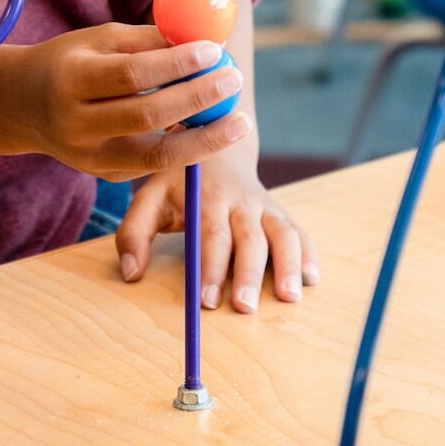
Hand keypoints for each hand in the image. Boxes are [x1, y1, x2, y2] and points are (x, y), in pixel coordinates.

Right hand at [0, 24, 250, 180]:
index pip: (130, 74)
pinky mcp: (104, 175)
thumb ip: (148, 41)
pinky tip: (213, 133)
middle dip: (198, 99)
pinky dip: (187, 149)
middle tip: (235, 80)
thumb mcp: (99, 40)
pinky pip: (152, 164)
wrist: (22, 106)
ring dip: (204, 140)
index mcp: (70, 80)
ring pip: (155, 156)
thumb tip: (204, 38)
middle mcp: (76, 125)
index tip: (214, 51)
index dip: (175, 64)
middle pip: (146, 117)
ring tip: (241, 121)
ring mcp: (88, 158)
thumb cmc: (70, 61)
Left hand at [116, 143, 317, 312]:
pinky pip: (299, 231)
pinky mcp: (280, 211)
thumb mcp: (148, 196)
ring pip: (282, 232)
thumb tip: (131, 274)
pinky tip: (312, 279)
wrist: (216, 138)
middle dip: (248, 274)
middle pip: (249, 238)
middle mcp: (241, 200)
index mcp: (207, 197)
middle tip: (245, 307)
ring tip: (290, 297)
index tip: (206, 301)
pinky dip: (309, 254)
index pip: (211, 235)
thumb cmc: (179, 180)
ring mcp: (265, 204)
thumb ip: (134, 234)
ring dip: (288, 264)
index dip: (210, 268)